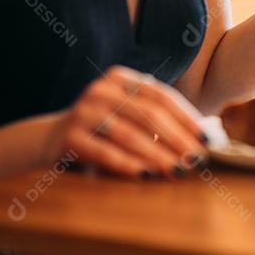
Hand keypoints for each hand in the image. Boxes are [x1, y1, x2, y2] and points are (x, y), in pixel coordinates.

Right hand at [50, 65, 206, 179]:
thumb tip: (205, 135)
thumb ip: (156, 117)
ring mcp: (84, 112)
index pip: (161, 96)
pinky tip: (147, 176)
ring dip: (158, 155)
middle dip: (178, 139)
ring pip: (130, 135)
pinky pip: (105, 153)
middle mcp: (101, 90)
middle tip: (196, 160)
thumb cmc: (101, 129)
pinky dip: (128, 165)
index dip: (186, 118)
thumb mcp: (125, 113)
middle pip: (149, 114)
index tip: (207, 139)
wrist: (48, 140)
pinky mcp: (70, 137)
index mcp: (120, 78)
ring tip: (178, 171)